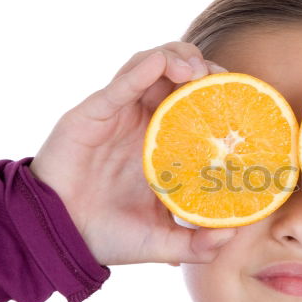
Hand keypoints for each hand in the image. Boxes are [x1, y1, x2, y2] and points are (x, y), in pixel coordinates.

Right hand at [29, 44, 237, 265]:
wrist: (60, 240)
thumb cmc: (108, 237)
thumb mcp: (162, 242)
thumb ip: (197, 244)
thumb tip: (234, 235)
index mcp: (161, 142)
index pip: (194, 102)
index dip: (218, 92)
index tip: (241, 97)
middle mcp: (141, 121)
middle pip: (176, 74)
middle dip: (203, 66)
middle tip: (222, 79)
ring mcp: (117, 114)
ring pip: (149, 65)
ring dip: (176, 57)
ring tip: (197, 71)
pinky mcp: (92, 114)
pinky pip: (120, 84)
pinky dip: (141, 70)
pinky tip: (159, 64)